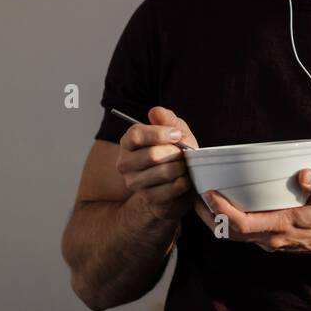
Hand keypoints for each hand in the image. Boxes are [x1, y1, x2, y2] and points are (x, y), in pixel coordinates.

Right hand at [116, 106, 200, 223]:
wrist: (176, 184)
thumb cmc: (174, 154)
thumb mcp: (175, 132)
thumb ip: (167, 119)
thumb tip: (155, 111)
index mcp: (128, 142)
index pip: (136, 135)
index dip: (159, 134)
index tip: (177, 135)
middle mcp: (125, 163)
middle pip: (152, 155)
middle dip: (175, 153)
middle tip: (184, 154)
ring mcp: (134, 182)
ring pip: (163, 172)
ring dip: (181, 168)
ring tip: (185, 166)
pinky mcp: (148, 198)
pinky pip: (171, 188)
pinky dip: (183, 182)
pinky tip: (184, 180)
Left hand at [193, 168, 310, 254]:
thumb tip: (303, 174)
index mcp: (283, 226)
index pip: (244, 224)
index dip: (223, 211)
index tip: (209, 192)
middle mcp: (271, 239)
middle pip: (229, 232)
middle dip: (208, 214)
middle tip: (192, 192)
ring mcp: (268, 242)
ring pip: (231, 236)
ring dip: (212, 219)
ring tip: (198, 198)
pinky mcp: (267, 240)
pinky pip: (240, 234)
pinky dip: (224, 221)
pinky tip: (218, 205)